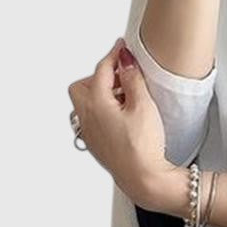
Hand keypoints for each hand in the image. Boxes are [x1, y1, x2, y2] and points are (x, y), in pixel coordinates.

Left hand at [67, 39, 179, 207]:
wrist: (143, 179)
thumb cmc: (143, 147)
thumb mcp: (143, 106)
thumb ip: (133, 79)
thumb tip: (125, 61)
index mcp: (96, 103)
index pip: (102, 70)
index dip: (114, 55)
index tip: (122, 48)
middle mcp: (86, 117)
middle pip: (82, 85)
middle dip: (100, 77)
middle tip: (122, 76)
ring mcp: (89, 133)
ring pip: (84, 103)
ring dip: (100, 94)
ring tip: (124, 97)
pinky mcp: (95, 145)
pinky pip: (90, 119)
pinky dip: (101, 110)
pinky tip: (120, 116)